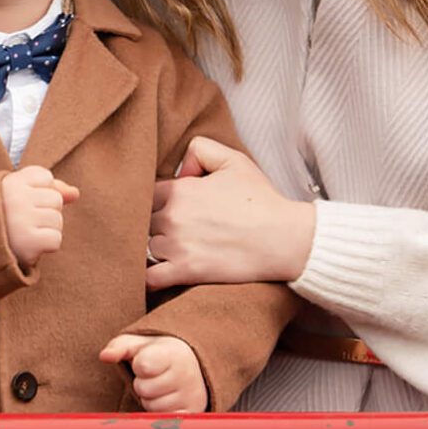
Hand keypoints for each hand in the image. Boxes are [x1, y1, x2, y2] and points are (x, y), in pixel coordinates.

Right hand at [0, 165, 79, 269]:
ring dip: (45, 230)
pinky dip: (45, 246)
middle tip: (20, 222)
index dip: (37, 193)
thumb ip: (46, 189)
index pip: (46, 178)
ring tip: (23, 234)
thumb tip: (75, 193)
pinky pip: (56, 239)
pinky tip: (28, 246)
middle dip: (44, 212)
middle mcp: (15, 198)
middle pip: (55, 200)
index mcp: (9, 182)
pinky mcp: (28, 242)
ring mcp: (22, 220)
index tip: (17, 203)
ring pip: (57, 220)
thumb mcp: (15, 195)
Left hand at [99, 333, 207, 412]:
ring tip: (160, 388)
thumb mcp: (137, 344)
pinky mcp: (194, 413)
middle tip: (152, 377)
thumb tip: (104, 356)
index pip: (143, 366)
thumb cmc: (156, 354)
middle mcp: (187, 374)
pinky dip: (162, 414)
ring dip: (150, 400)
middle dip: (142, 385)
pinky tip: (168, 401)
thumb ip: (119, 347)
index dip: (137, 366)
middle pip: (144, 389)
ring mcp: (192, 395)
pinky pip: (167, 421)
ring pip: (154, 407)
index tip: (145, 362)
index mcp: (172, 353)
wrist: (190, 366)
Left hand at [147, 136, 314, 288]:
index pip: (146, 194)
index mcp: (180, 190)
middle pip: (143, 221)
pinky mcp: (185, 272)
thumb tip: (180, 170)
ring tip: (177, 250)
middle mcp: (172, 217)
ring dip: (157, 250)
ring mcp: (177, 246)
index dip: (158, 200)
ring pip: (146, 248)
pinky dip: (148, 278)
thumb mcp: (234, 161)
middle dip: (155, 224)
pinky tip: (157, 274)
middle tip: (178, 229)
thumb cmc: (262, 201)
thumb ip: (201, 150)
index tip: (172, 207)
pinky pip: (150, 278)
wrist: (284, 239)